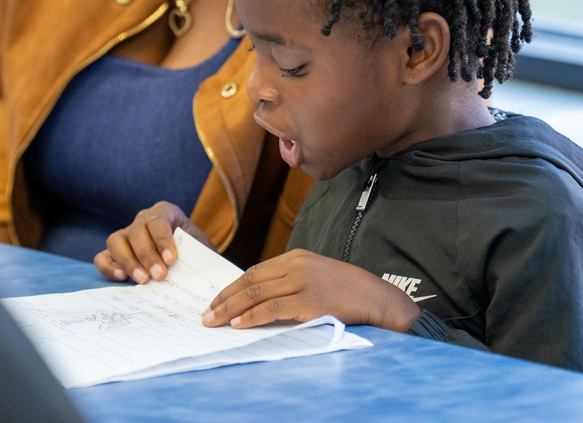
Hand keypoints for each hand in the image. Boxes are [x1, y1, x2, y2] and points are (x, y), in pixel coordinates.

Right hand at [94, 201, 213, 283]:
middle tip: (159, 276)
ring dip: (128, 262)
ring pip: (116, 241)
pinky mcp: (114, 252)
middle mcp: (143, 219)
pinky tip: (121, 277)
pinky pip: (103, 256)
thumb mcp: (200, 247)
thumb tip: (198, 266)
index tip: (171, 260)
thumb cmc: (194, 251)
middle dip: (147, 255)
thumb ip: (198, 253)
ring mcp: (125, 234)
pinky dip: (108, 266)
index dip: (163, 240)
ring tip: (143, 280)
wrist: (187, 257)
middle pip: (137, 232)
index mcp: (165, 212)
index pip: (159, 221)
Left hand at [201, 249, 421, 332]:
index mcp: (297, 257)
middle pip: (250, 281)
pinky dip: (252, 316)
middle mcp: (297, 265)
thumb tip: (259, 300)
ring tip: (214, 321)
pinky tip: (239, 324)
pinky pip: (272, 308)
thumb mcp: (316, 277)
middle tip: (206, 314)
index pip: (254, 271)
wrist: (376, 297)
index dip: (232, 287)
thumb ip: (291, 283)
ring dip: (231, 309)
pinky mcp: (309, 301)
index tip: (216, 301)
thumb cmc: (347, 292)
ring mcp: (303, 282)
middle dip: (224, 299)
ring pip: (256, 293)